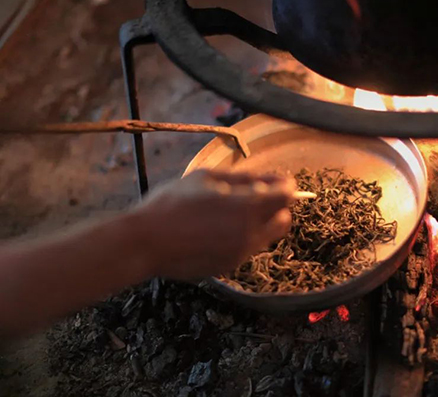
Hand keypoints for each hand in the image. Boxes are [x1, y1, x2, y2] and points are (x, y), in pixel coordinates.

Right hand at [131, 169, 294, 280]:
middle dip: (276, 206)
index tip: (276, 181)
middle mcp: (251, 233)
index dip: (284, 185)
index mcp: (247, 207)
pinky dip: (242, 237)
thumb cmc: (172, 204)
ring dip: (260, 222)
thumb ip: (243, 177)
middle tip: (255, 197)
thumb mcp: (207, 178)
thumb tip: (268, 178)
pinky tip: (217, 229)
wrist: (145, 243)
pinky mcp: (230, 266)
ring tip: (229, 213)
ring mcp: (241, 253)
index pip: (286, 196)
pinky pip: (248, 248)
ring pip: (267, 236)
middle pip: (283, 219)